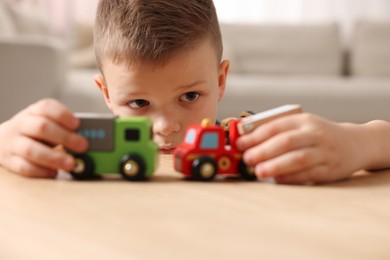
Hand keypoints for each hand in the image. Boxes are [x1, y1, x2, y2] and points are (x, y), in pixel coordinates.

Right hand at [0, 99, 87, 177]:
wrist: (2, 141)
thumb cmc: (35, 133)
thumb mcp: (47, 124)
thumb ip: (65, 129)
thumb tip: (89, 139)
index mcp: (34, 112)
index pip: (46, 107)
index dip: (63, 115)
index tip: (77, 124)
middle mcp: (22, 125)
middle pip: (41, 127)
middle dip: (64, 137)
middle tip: (83, 146)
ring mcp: (12, 143)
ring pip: (30, 149)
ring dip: (53, 158)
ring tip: (71, 164)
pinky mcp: (9, 161)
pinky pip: (23, 167)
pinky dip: (40, 171)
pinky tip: (54, 172)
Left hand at [237, 113, 368, 183]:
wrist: (356, 143)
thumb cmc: (319, 135)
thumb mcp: (302, 126)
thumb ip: (278, 131)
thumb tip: (246, 139)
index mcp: (304, 121)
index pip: (277, 126)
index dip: (256, 135)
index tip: (240, 143)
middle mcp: (315, 134)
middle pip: (287, 141)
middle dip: (264, 151)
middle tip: (247, 159)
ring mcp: (324, 152)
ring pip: (298, 159)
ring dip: (276, 166)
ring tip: (259, 171)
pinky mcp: (330, 170)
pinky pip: (308, 174)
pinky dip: (291, 178)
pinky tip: (277, 180)